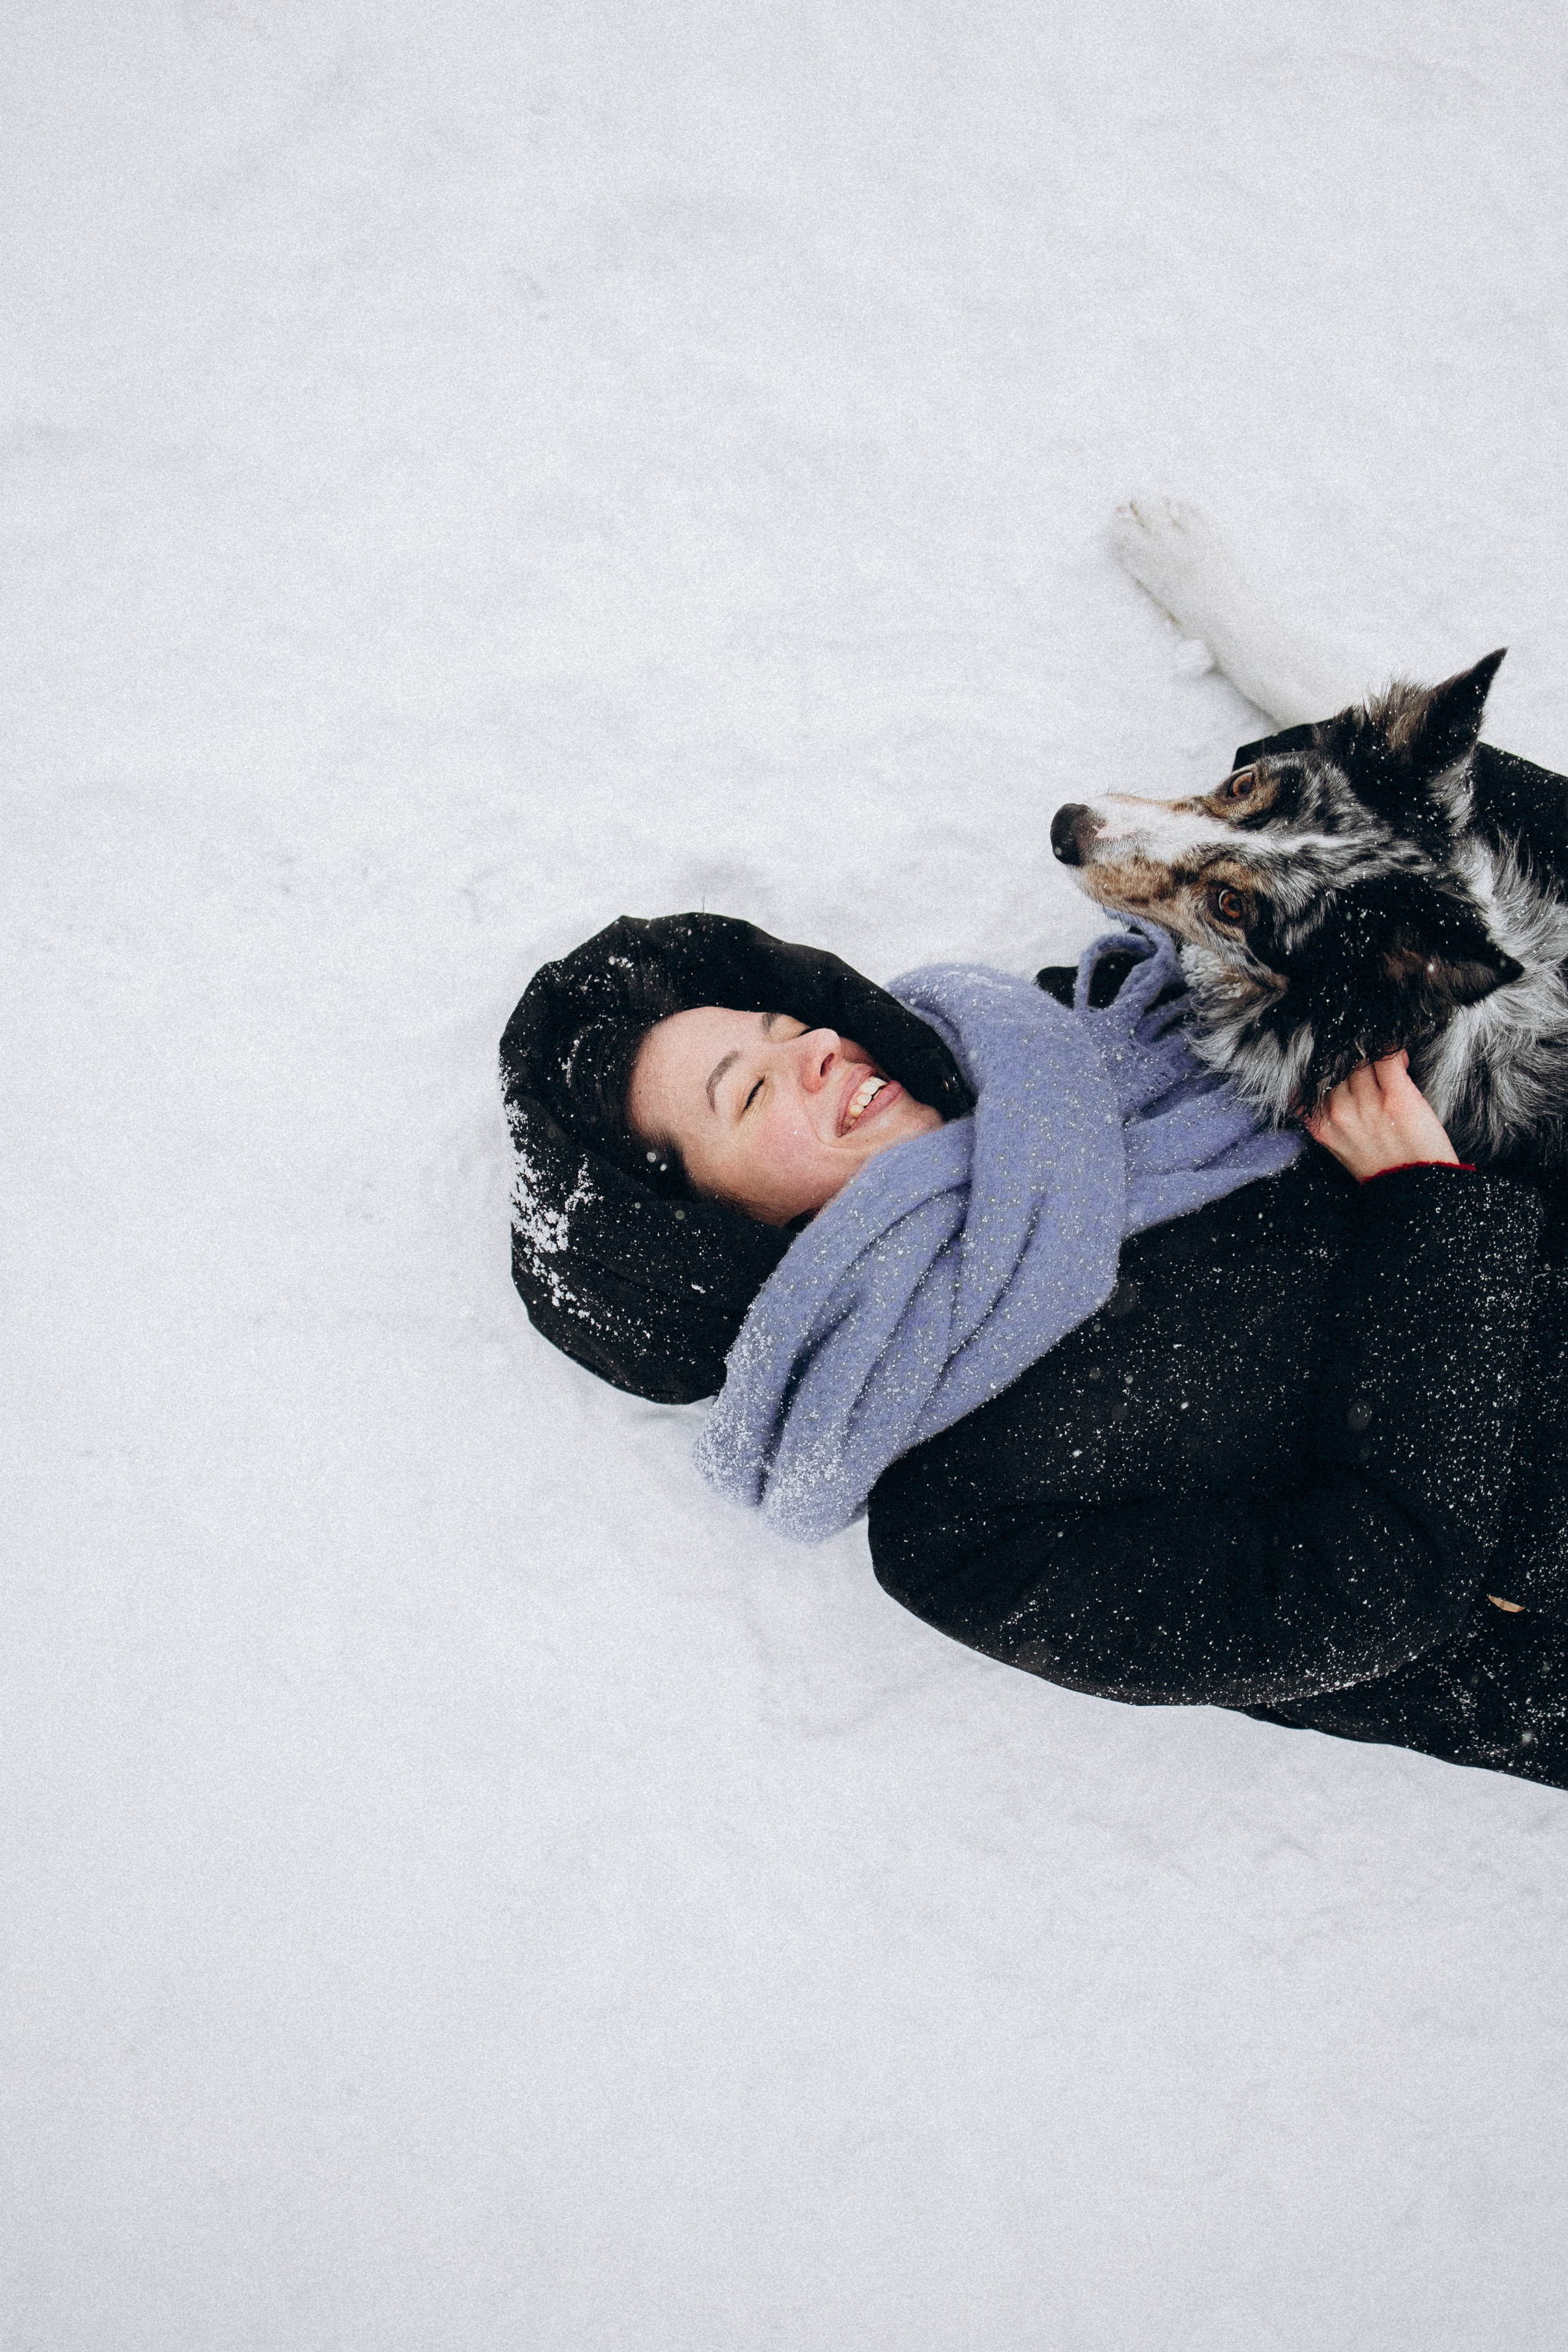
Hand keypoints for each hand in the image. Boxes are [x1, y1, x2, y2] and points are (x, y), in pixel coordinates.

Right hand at [1303, 1052, 1460, 1181]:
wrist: (1416, 1189)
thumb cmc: (1381, 1167)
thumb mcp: (1340, 1146)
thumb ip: (1328, 1117)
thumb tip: (1331, 1083)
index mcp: (1322, 1126)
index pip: (1313, 1081)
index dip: (1328, 1070)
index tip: (1341, 1069)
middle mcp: (1339, 1113)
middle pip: (1339, 1067)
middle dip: (1355, 1062)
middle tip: (1373, 1069)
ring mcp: (1368, 1105)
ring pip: (1363, 1059)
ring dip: (1375, 1055)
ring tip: (1390, 1067)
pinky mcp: (1397, 1097)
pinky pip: (1388, 1058)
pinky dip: (1394, 1051)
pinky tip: (1401, 1059)